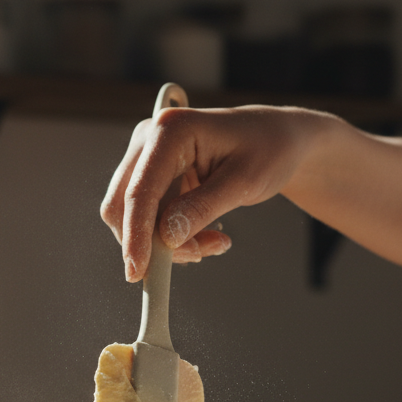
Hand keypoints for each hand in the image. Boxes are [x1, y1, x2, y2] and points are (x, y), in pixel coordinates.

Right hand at [100, 106, 321, 281]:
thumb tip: (167, 238)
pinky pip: (148, 219)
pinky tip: (205, 235)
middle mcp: (149, 139)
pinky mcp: (153, 177)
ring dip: (168, 243)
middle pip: (124, 205)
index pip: (140, 190)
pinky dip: (172, 237)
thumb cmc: (268, 150)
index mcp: (171, 129)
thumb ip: (204, 208)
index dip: (136, 234)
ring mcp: (147, 158)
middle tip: (200, 256)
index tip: (139, 271)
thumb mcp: (245, 182)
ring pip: (134, 218)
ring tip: (214, 242)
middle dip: (154, 242)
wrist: (277, 141)